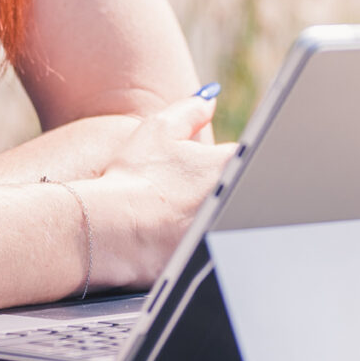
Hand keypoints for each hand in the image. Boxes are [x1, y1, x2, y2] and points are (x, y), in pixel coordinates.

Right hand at [75, 92, 235, 288]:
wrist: (111, 231)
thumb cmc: (134, 178)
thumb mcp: (159, 131)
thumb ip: (191, 110)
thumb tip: (210, 99)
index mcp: (231, 164)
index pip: (248, 155)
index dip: (224, 161)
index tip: (200, 169)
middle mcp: (237, 200)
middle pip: (240, 190)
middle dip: (218, 189)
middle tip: (178, 193)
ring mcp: (226, 233)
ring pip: (226, 221)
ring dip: (207, 218)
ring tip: (170, 218)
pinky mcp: (213, 261)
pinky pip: (211, 251)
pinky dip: (196, 246)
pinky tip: (168, 244)